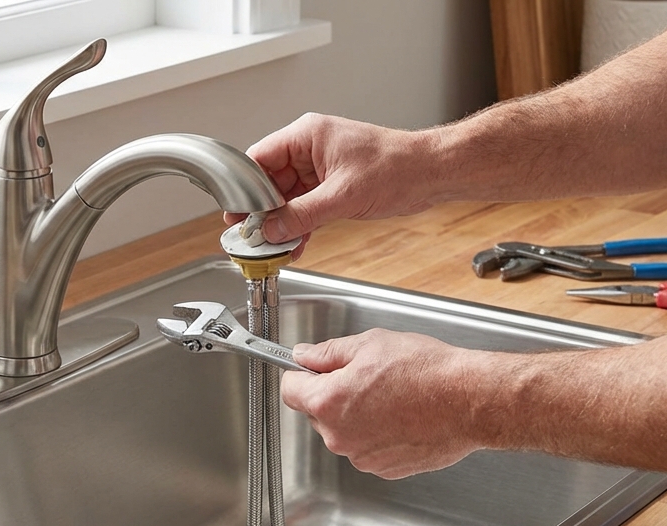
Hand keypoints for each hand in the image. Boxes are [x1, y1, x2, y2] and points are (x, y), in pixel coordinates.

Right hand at [224, 113, 437, 242]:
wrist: (431, 174)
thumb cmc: (396, 168)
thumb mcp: (342, 196)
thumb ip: (301, 215)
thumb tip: (271, 230)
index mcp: (307, 136)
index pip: (259, 159)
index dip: (244, 189)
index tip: (235, 214)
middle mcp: (309, 150)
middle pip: (269, 182)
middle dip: (261, 212)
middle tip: (250, 237)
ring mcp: (320, 169)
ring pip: (287, 199)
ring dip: (281, 224)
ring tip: (271, 248)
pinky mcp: (332, 187)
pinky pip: (305, 207)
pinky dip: (299, 226)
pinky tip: (294, 246)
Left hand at [280, 329, 484, 478]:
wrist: (468, 401)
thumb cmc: (426, 372)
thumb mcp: (370, 345)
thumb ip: (328, 353)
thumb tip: (304, 356)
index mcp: (328, 402)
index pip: (290, 389)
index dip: (301, 374)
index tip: (310, 369)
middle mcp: (339, 436)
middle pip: (317, 413)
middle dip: (333, 395)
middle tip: (367, 377)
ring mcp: (361, 457)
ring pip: (345, 432)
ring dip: (358, 416)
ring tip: (392, 397)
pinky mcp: (384, 469)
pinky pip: (369, 448)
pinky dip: (379, 434)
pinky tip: (403, 416)